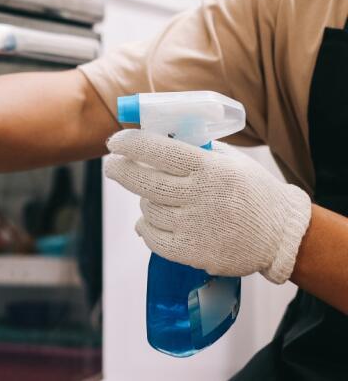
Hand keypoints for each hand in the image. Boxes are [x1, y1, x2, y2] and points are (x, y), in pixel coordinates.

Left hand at [104, 129, 311, 283]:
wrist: (281, 235)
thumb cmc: (253, 192)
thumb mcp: (230, 161)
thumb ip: (196, 150)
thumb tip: (157, 140)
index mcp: (208, 168)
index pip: (158, 150)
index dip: (131, 144)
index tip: (116, 141)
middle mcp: (199, 195)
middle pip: (143, 180)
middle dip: (119, 169)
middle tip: (110, 163)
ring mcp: (194, 225)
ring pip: (147, 208)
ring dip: (144, 200)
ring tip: (155, 197)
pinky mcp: (191, 251)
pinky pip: (152, 237)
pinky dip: (146, 228)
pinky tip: (148, 222)